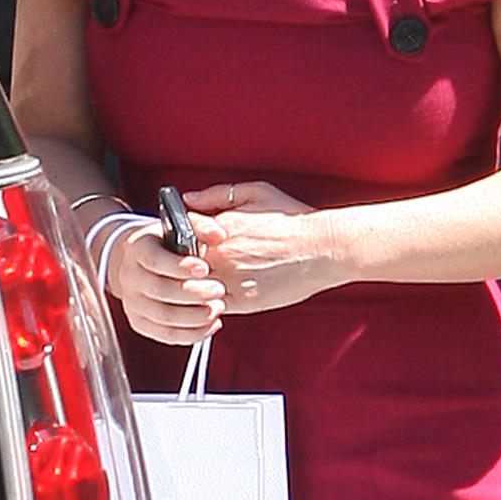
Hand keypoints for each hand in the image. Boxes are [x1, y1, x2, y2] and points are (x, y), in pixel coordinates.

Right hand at [105, 214, 227, 345]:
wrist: (136, 262)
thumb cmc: (164, 242)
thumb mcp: (177, 225)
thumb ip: (200, 226)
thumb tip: (219, 235)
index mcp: (138, 249)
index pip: (155, 260)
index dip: (180, 266)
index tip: (205, 268)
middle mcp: (131, 278)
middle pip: (160, 291)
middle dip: (194, 293)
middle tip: (219, 289)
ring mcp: (133, 304)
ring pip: (164, 317)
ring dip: (195, 317)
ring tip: (218, 307)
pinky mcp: (140, 324)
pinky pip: (166, 335)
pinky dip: (192, 333)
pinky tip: (212, 324)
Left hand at [184, 181, 334, 314]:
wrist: (322, 247)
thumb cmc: (291, 220)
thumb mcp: (255, 192)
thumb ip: (217, 194)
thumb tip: (190, 198)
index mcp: (219, 227)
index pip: (178, 232)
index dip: (178, 235)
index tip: (184, 238)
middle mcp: (219, 255)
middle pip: (180, 264)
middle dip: (182, 262)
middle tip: (191, 261)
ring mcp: (229, 281)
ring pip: (193, 289)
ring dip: (194, 285)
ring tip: (205, 279)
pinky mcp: (243, 303)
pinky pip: (212, 307)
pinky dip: (210, 302)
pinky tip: (222, 292)